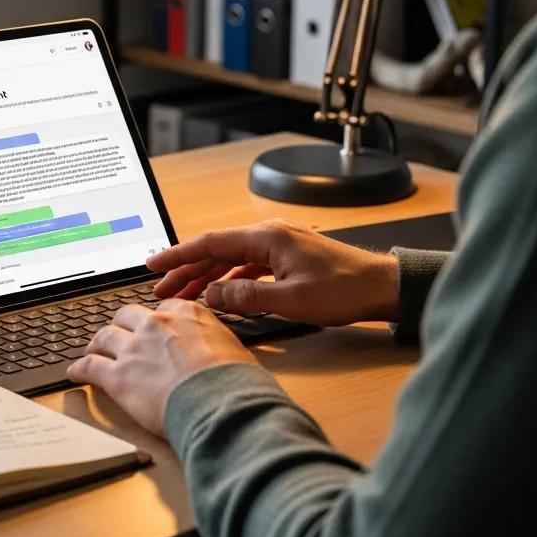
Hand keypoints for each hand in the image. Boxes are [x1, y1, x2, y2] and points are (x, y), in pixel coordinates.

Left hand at [66, 300, 253, 435]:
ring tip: (93, 350)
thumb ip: (214, 343)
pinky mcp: (118, 376)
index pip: (161, 309)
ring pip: (104, 337)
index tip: (152, 330)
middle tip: (119, 337)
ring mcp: (134, 348)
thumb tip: (218, 355)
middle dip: (121, 326)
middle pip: (127, 316)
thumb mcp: (233, 348)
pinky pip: (90, 367)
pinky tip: (75, 373)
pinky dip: (80, 369)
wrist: (221, 402)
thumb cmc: (235, 382)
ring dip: (97, 344)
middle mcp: (155, 324)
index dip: (154, 322)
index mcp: (185, 313)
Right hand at [146, 219, 399, 327]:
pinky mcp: (287, 257)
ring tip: (182, 295)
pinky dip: (228, 280)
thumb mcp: (291, 300)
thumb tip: (210, 296)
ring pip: (230, 260)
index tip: (153, 265)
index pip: (210, 243)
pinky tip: (219, 295)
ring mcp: (278, 245)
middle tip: (161, 289)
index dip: (178, 255)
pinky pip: (247, 266)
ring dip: (205, 277)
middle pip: (216, 250)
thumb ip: (246, 297)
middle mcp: (269, 235)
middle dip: (185, 270)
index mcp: (267, 238)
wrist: (384, 286)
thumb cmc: (344, 291)